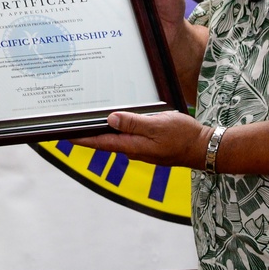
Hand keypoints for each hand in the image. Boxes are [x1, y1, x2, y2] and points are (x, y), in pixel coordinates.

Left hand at [72, 111, 211, 169]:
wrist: (204, 148)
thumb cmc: (183, 135)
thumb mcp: (158, 125)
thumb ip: (134, 123)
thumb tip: (111, 119)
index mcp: (133, 146)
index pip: (101, 142)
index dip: (82, 139)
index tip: (64, 135)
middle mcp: (134, 150)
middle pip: (106, 142)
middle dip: (88, 135)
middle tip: (71, 126)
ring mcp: (142, 150)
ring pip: (116, 140)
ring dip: (102, 133)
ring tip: (88, 123)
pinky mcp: (149, 147)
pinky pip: (128, 138)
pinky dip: (118, 131)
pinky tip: (116, 123)